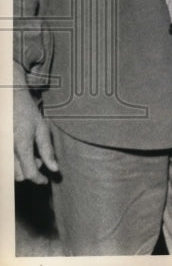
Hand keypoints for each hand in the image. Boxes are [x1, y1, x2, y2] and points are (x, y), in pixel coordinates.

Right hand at [13, 67, 57, 183]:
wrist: (9, 102)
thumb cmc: (27, 114)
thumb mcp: (42, 129)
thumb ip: (47, 150)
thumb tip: (54, 169)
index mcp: (21, 145)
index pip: (30, 173)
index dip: (39, 179)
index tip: (45, 181)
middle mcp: (8, 150)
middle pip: (19, 175)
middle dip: (31, 170)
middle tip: (38, 157)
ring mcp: (2, 150)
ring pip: (11, 171)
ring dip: (22, 167)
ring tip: (29, 152)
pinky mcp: (1, 149)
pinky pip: (6, 163)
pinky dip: (14, 162)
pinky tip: (20, 151)